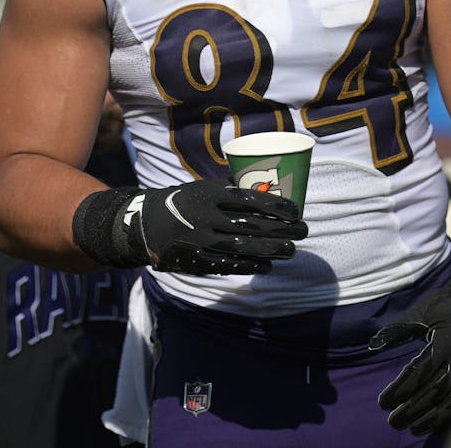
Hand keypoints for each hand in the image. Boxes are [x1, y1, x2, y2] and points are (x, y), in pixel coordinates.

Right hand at [133, 179, 306, 274]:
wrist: (147, 224)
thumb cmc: (185, 202)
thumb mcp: (203, 188)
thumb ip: (230, 188)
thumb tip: (266, 184)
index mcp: (210, 195)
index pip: (249, 199)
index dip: (276, 206)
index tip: (296, 210)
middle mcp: (206, 217)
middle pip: (251, 225)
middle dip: (282, 229)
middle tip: (303, 230)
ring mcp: (201, 241)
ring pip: (243, 247)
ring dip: (271, 250)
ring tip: (291, 250)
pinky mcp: (197, 260)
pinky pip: (228, 264)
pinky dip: (250, 265)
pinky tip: (267, 265)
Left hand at [368, 224, 450, 434]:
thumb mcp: (425, 311)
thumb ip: (400, 329)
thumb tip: (373, 345)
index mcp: (446, 340)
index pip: (419, 372)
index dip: (400, 389)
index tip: (383, 402)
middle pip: (434, 391)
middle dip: (411, 408)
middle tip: (392, 419)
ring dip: (430, 418)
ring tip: (411, 427)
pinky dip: (449, 414)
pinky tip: (433, 422)